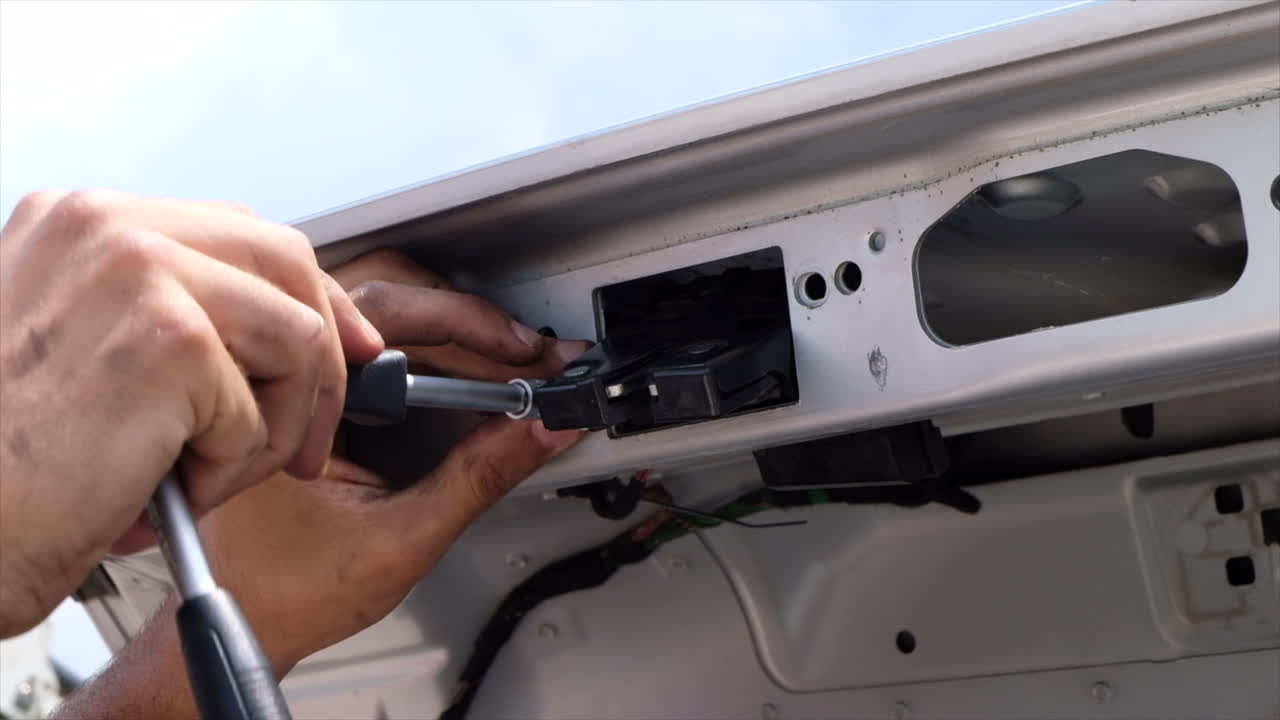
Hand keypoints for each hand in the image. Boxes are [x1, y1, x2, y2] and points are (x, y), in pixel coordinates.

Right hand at [0, 191, 383, 637]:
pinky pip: (260, 417)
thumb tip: (292, 328)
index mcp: (82, 221)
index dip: (309, 295)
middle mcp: (107, 227)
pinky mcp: (170, 342)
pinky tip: (158, 491)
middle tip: (311, 438)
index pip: (242, 233)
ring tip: (206, 475)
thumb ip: (170, 313)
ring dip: (274, 429)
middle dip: (323, 358)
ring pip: (296, 340)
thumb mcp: (83, 350)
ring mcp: (140, 274)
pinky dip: (226, 473)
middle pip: (287, 263)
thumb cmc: (6, 462)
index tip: (345, 347)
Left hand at [201, 249, 587, 673]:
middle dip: (473, 321)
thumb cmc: (281, 589)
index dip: (473, 328)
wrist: (237, 622)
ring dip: (451, 328)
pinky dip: (426, 348)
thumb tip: (542, 429)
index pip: (391, 317)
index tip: (527, 356)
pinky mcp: (306, 386)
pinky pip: (369, 338)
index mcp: (282, 391)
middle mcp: (275, 364)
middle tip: (534, 356)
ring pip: (379, 306)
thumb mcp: (401, 537)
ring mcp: (287, 370)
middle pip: (389, 292)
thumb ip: (479, 476)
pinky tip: (467, 374)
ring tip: (511, 363)